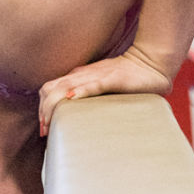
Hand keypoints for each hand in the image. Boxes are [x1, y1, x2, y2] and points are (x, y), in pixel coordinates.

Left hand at [38, 46, 171, 136]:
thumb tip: (75, 118)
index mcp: (79, 77)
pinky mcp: (113, 78)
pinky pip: (93, 84)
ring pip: (66, 86)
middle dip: (44, 110)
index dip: (42, 107)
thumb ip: (88, 98)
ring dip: (55, 105)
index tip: (44, 128)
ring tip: (50, 123)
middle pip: (52, 88)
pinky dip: (81, 92)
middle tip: (44, 131)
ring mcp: (97, 75)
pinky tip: (72, 100)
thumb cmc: (127, 79)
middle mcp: (83, 75)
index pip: (50, 88)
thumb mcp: (100, 88)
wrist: (151, 63)